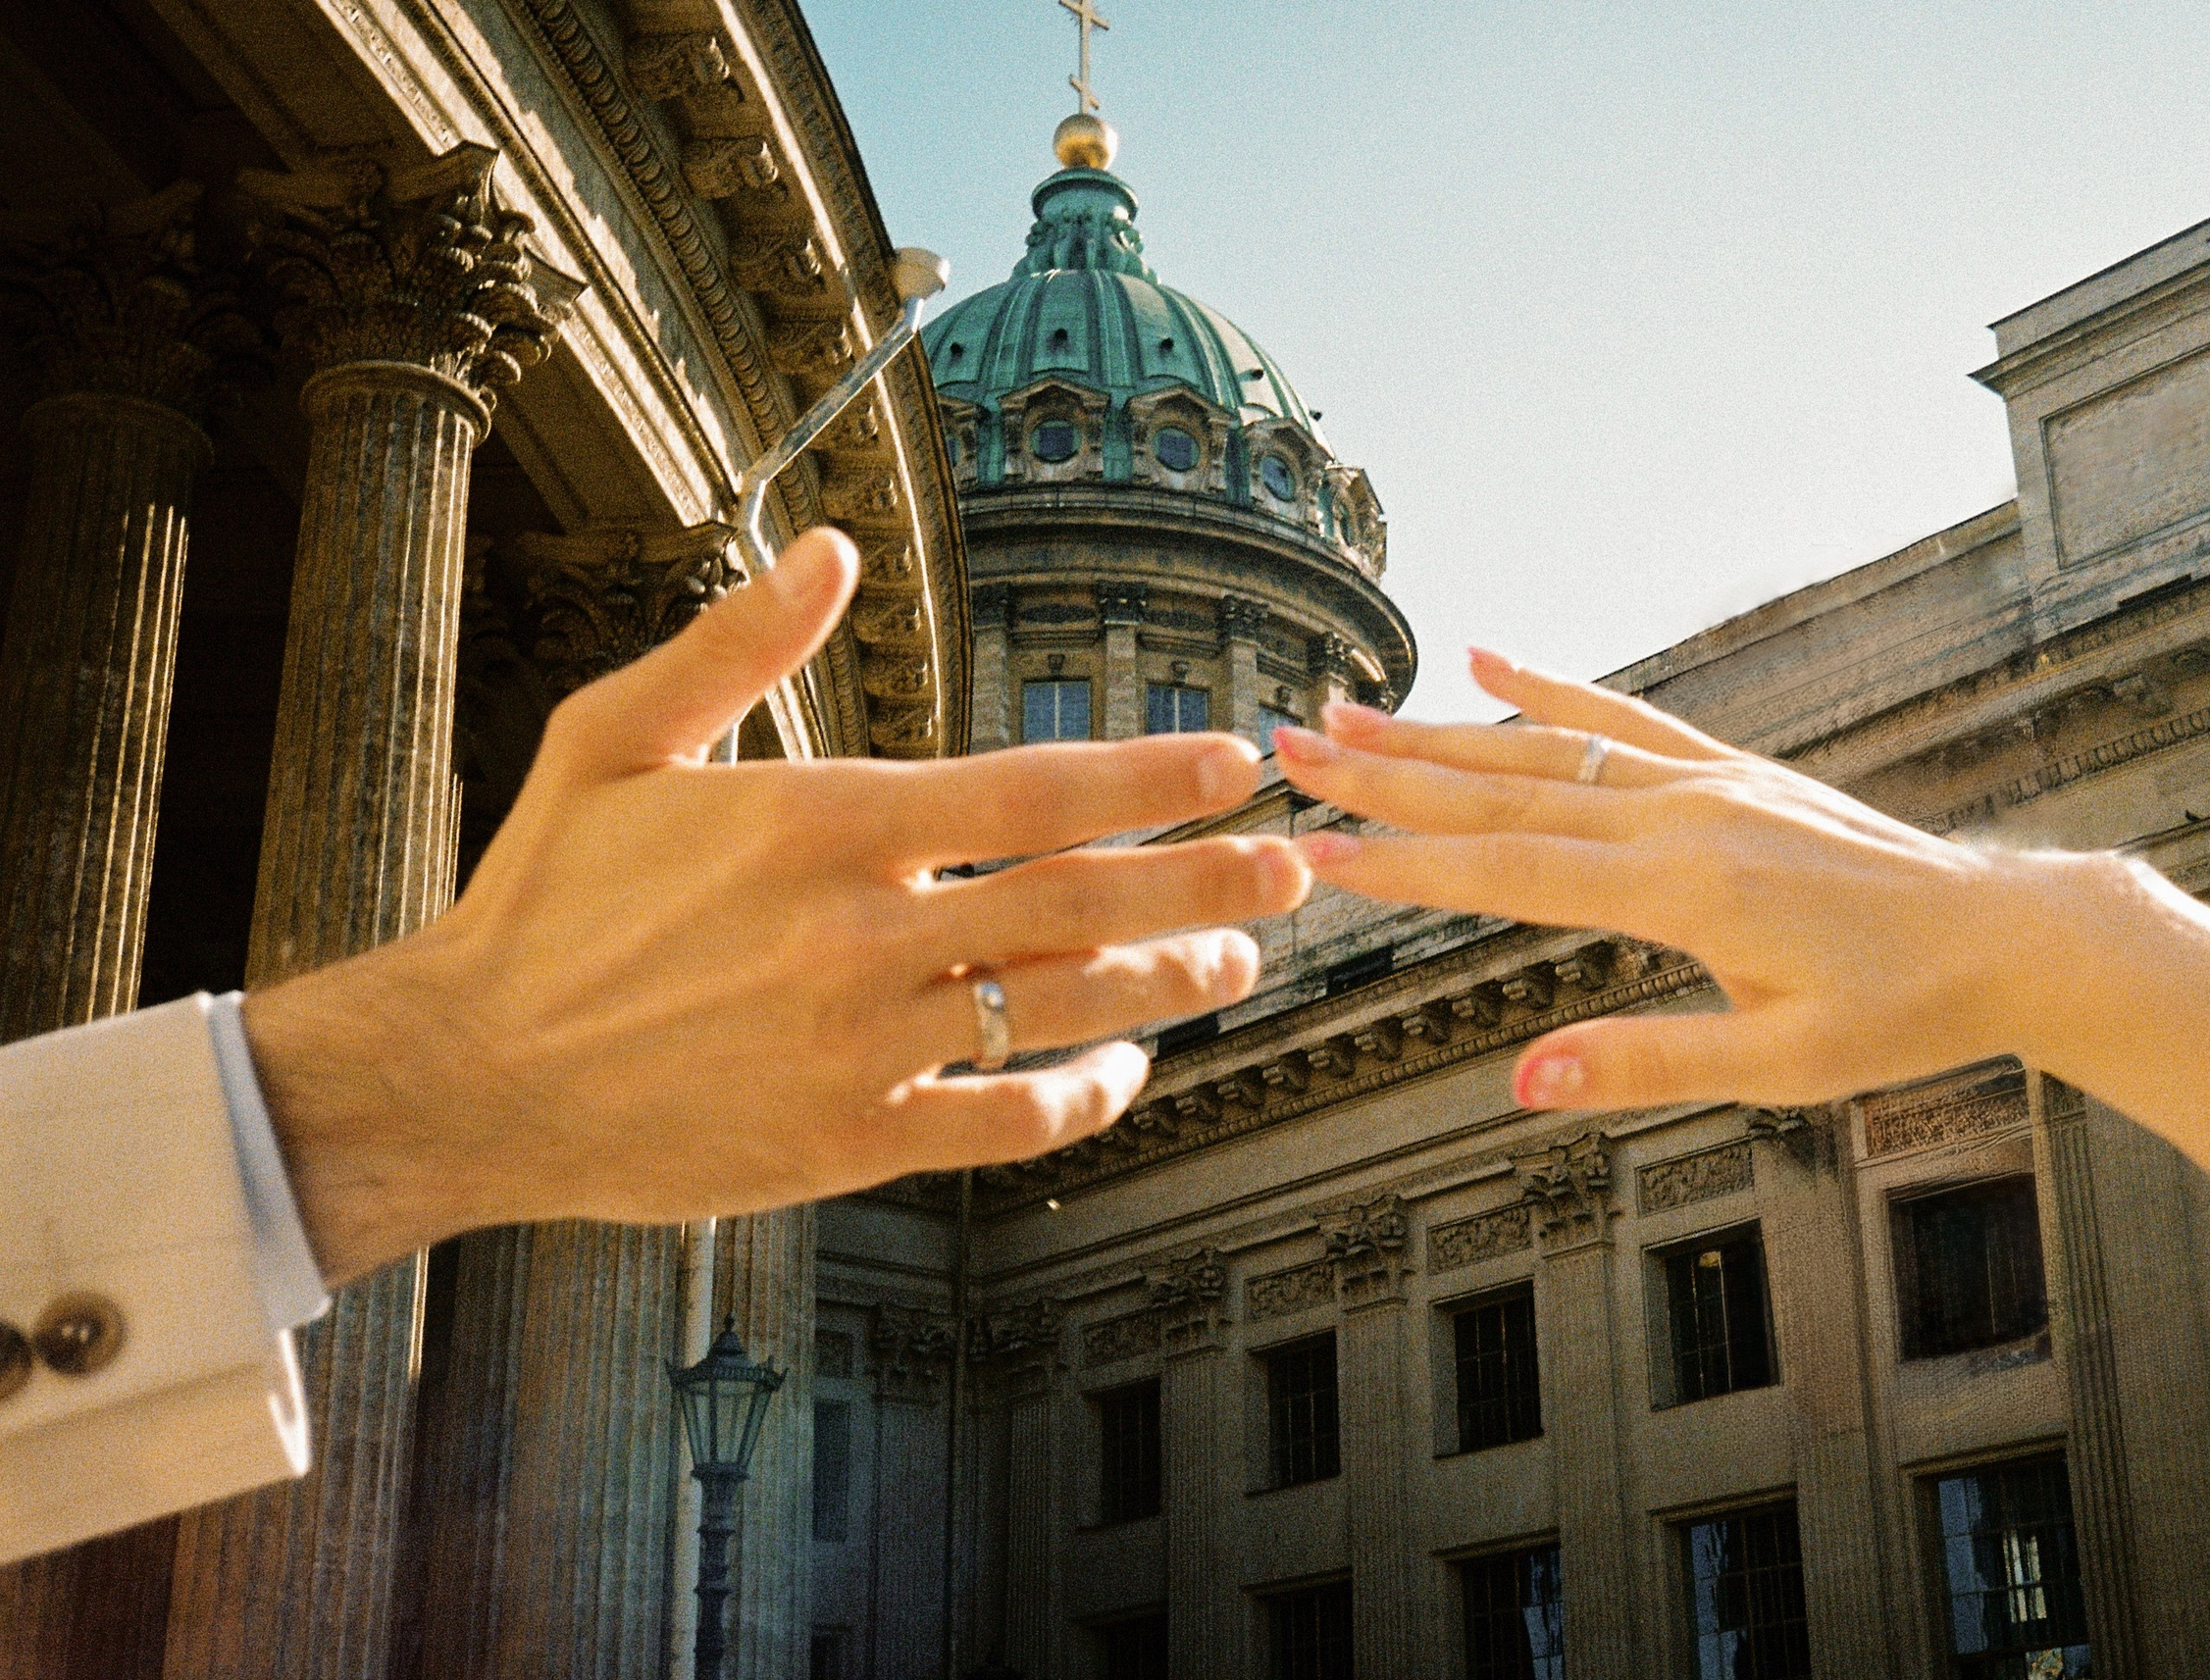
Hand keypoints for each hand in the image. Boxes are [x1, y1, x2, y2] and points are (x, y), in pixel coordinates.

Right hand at [246, 530, 1309, 1284]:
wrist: (463, 1074)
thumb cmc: (541, 898)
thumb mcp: (610, 739)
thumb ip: (734, 644)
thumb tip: (830, 546)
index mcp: (817, 824)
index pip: (1032, 792)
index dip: (1152, 776)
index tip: (1237, 758)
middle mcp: (857, 936)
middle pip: (1081, 900)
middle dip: (1208, 877)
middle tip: (1300, 862)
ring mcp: (859, 1047)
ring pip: (1063, 1008)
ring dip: (1171, 979)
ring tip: (1244, 954)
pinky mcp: (846, 1144)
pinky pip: (1006, 1122)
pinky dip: (1083, 1094)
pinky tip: (1128, 1066)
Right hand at [1274, 648, 2103, 1112]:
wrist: (2005, 934)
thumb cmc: (1898, 1015)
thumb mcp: (1778, 1068)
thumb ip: (1645, 1064)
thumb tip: (1521, 1084)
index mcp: (1682, 891)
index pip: (1507, 872)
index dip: (1402, 869)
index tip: (1312, 856)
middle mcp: (1681, 816)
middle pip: (1503, 791)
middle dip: (1386, 776)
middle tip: (1287, 747)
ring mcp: (1705, 781)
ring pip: (1545, 749)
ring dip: (1439, 732)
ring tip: (1347, 710)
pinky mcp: (1730, 769)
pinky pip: (1622, 718)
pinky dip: (1549, 690)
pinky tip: (1486, 662)